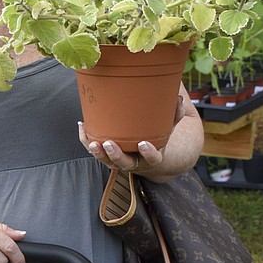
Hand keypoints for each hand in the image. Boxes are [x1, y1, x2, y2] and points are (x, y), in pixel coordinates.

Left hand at [79, 92, 199, 179]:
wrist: (149, 160)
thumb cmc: (158, 140)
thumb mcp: (168, 131)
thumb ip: (174, 116)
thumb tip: (179, 98)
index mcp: (152, 158)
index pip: (153, 158)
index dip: (148, 153)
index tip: (143, 144)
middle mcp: (134, 163)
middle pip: (123, 164)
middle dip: (115, 155)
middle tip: (108, 144)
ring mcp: (119, 162)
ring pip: (106, 161)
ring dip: (98, 152)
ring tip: (92, 142)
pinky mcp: (108, 157)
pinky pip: (95, 151)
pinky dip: (87, 140)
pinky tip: (82, 125)